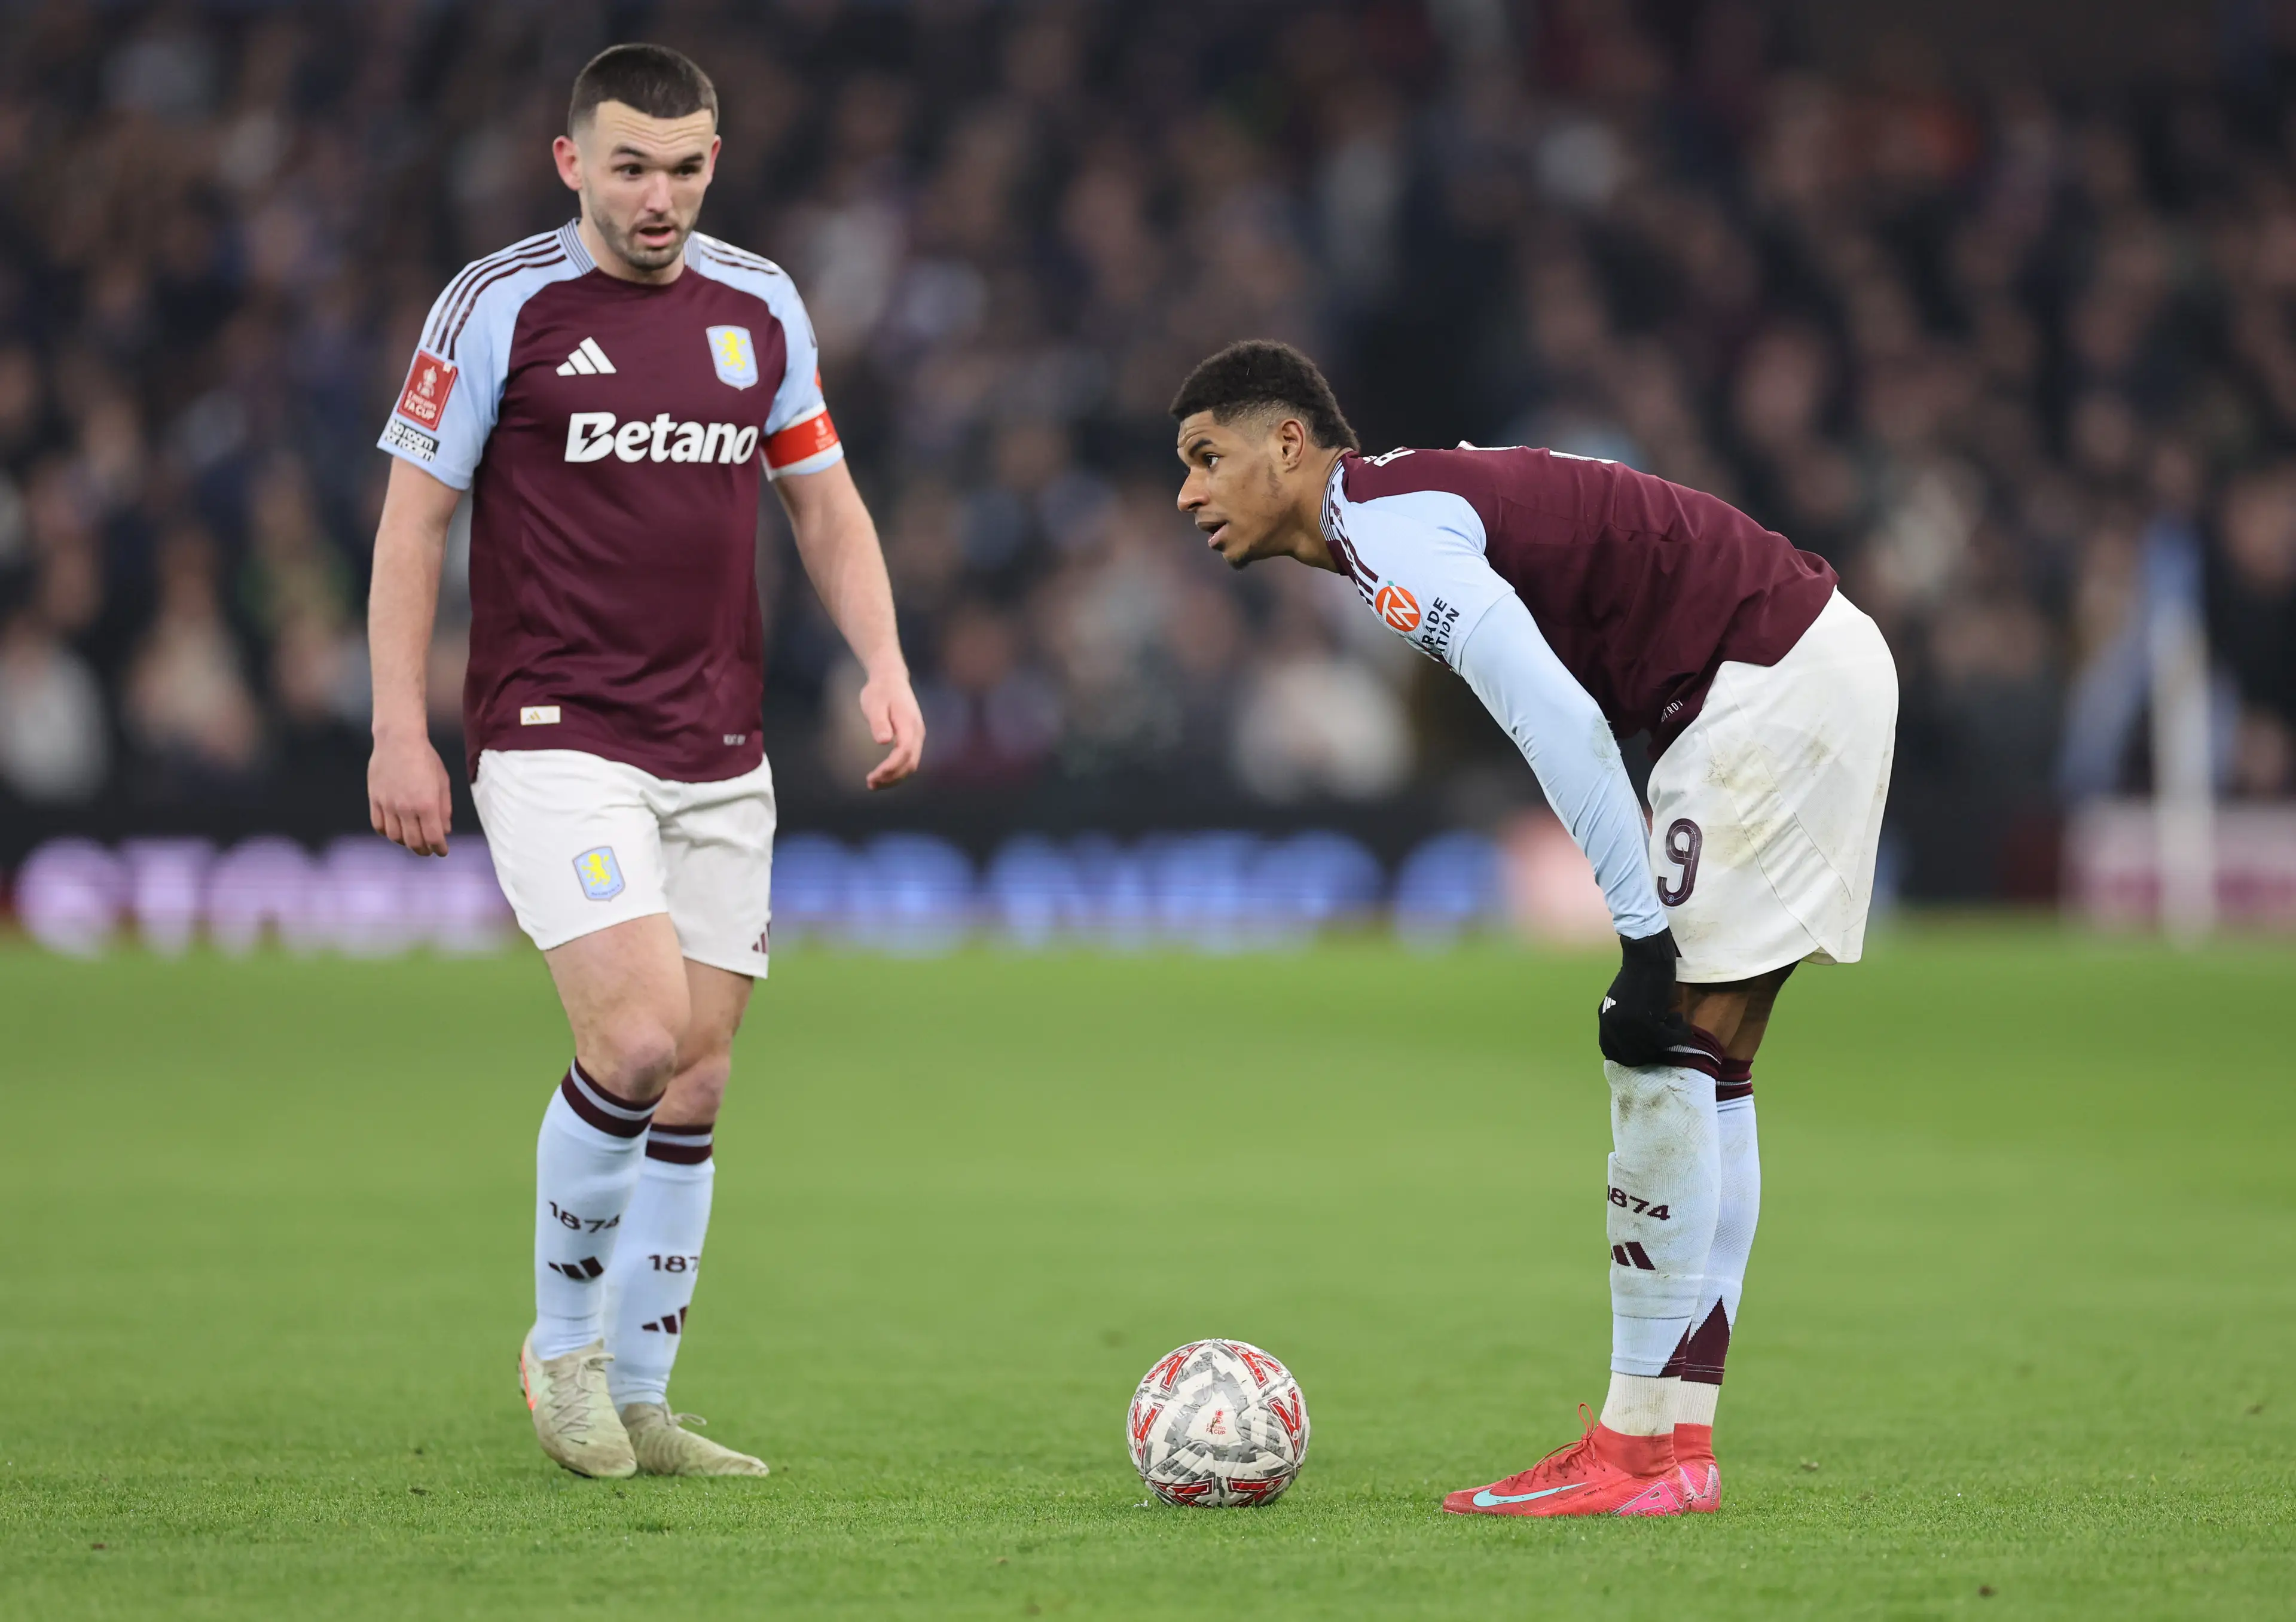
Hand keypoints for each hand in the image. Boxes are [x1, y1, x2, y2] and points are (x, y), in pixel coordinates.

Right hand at [368, 727, 453, 855]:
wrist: (398, 740)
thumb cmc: (426, 759)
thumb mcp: (443, 782)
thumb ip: (444, 809)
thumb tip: (444, 831)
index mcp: (426, 804)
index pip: (433, 837)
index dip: (439, 848)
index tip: (442, 851)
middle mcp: (406, 808)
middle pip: (414, 841)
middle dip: (423, 850)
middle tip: (428, 851)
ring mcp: (388, 804)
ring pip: (395, 836)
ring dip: (405, 843)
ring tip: (413, 841)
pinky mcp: (374, 799)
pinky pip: (379, 825)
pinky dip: (387, 833)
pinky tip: (395, 831)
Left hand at [858, 668, 924, 789]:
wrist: (890, 679)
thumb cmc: (880, 692)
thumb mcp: (875, 703)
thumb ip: (879, 722)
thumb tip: (883, 741)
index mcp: (909, 723)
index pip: (904, 751)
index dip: (891, 767)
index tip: (875, 775)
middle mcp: (917, 732)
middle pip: (910, 763)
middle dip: (891, 777)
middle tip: (870, 784)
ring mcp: (916, 736)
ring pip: (910, 765)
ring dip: (894, 778)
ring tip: (872, 784)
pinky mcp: (911, 739)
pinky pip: (908, 760)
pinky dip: (896, 771)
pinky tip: (881, 776)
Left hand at [1598, 928, 1697, 1066]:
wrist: (1647, 956)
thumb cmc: (1640, 974)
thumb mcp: (1625, 1002)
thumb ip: (1626, 1022)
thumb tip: (1640, 1045)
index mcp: (1605, 1019)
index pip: (1611, 1051)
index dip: (1630, 1054)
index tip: (1648, 1050)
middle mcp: (1613, 1026)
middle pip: (1634, 1055)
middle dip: (1654, 1049)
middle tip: (1667, 1035)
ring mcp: (1628, 1026)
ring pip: (1653, 1049)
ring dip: (1669, 1040)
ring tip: (1676, 1022)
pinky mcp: (1647, 1023)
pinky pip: (1668, 1040)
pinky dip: (1680, 1034)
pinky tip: (1683, 1022)